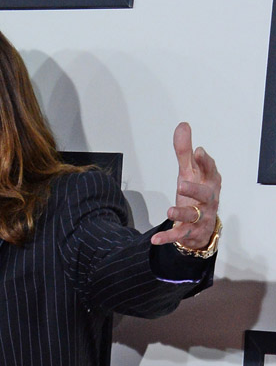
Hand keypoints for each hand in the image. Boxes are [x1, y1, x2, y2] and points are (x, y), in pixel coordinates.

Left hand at [150, 122, 221, 248]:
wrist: (201, 226)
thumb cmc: (196, 194)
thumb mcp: (189, 172)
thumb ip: (184, 151)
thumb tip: (183, 126)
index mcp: (209, 182)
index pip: (210, 170)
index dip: (205, 162)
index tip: (199, 151)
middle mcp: (208, 200)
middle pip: (205, 194)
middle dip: (195, 188)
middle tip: (181, 183)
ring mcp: (201, 217)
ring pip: (194, 215)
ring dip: (181, 212)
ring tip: (169, 210)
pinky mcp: (191, 232)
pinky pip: (179, 235)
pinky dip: (168, 237)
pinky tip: (154, 239)